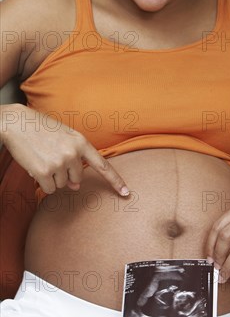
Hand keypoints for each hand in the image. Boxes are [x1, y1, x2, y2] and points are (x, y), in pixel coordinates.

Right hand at [1, 104, 129, 195]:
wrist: (16, 123)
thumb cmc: (41, 129)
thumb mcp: (63, 138)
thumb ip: (75, 159)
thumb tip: (76, 185)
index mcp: (81, 142)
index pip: (103, 165)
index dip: (115, 181)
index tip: (127, 193)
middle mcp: (73, 153)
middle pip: (77, 178)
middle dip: (64, 174)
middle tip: (51, 157)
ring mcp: (59, 163)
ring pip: (61, 184)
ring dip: (52, 177)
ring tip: (42, 157)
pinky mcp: (45, 171)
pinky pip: (49, 188)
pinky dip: (42, 182)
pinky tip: (36, 166)